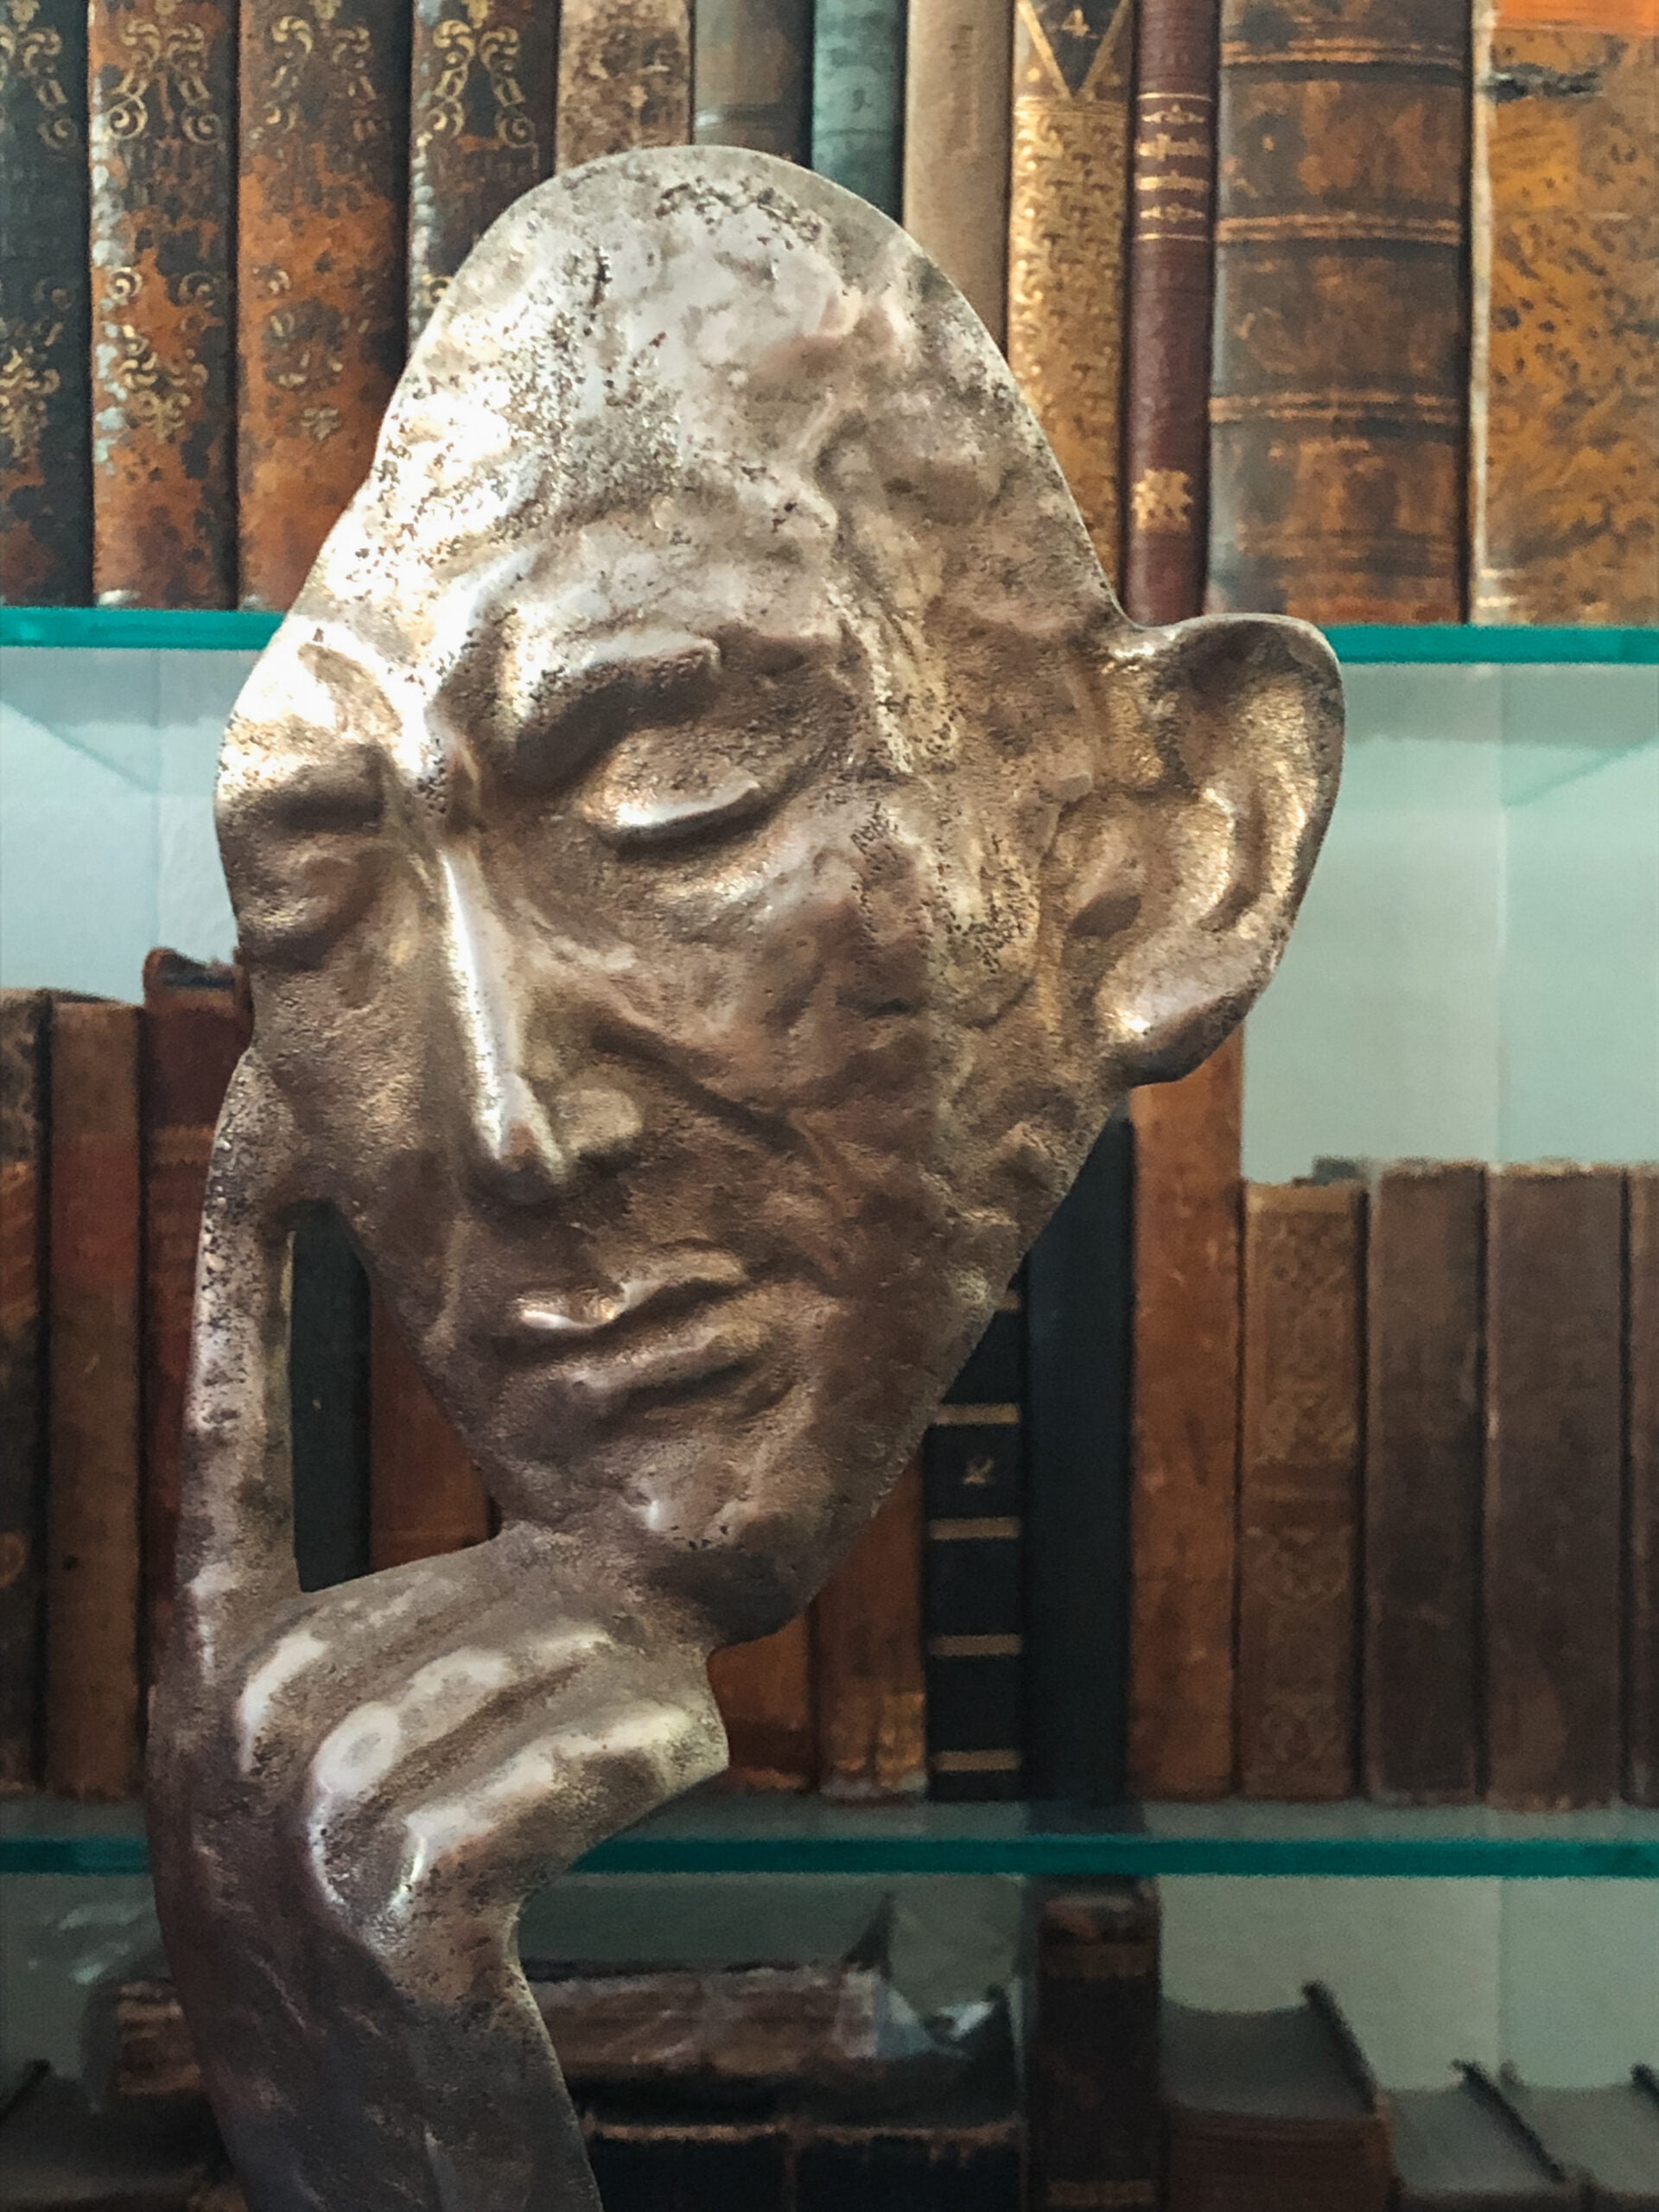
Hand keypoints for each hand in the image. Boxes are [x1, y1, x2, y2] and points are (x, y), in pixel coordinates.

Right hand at [147, 1057, 726, 2211]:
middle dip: (544, 1644)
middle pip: (396, 1615)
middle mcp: (214, 1769)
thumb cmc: (426, 1981)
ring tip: (663, 1737)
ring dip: (596, 1716)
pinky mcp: (387, 1960)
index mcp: (217, 1699)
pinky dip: (610, 1772)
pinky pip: (506, 1806)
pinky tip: (670, 1764)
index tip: (274, 1151)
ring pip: (462, 1707)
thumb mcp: (389, 1799)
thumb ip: (420, 1654)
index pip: (224, 1463)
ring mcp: (281, 1874)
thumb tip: (537, 1543)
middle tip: (654, 1689)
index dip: (244, 1301)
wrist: (413, 2203)